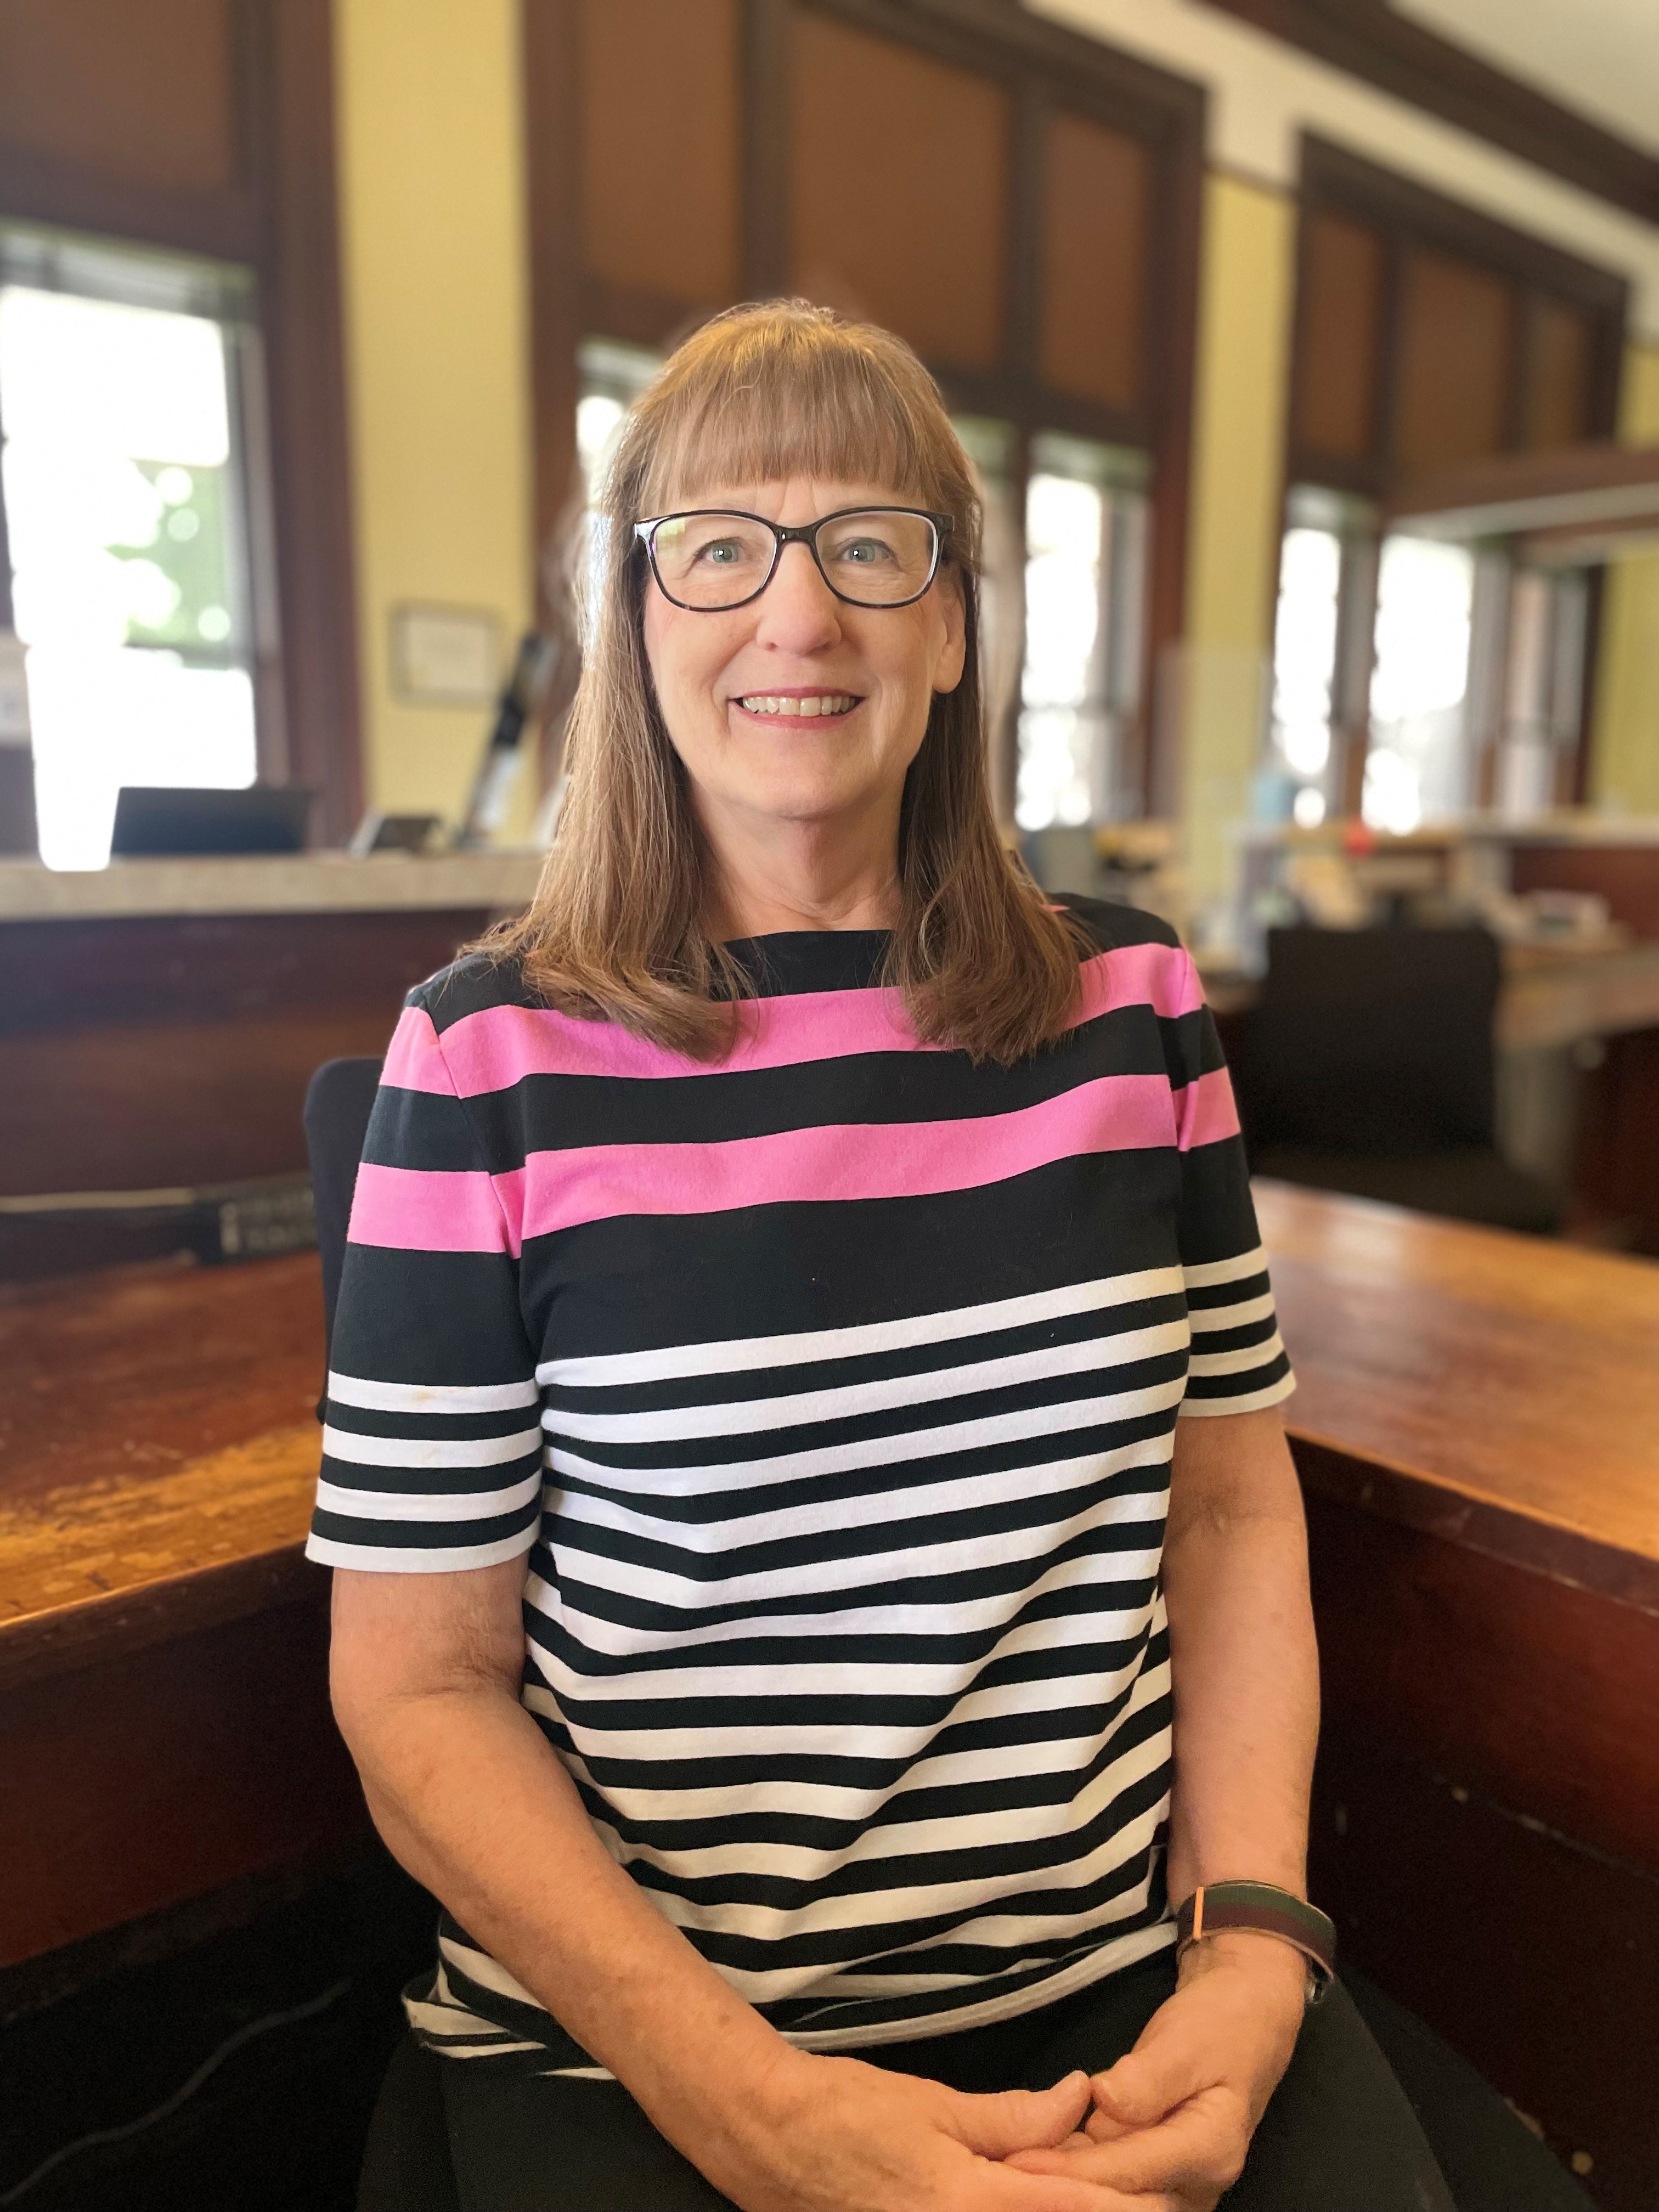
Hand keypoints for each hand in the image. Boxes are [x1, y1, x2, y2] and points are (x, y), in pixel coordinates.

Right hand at [692, 2046, 1155, 2210]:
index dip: (1124, 2207)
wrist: (769, 2140)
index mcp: (970, 2199)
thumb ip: (1011, 2115)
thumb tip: (1079, 2100)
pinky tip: (1032, 2198)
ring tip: (1106, 2197)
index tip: (1169, 2201)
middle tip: (1158, 2200)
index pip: (1067, 2205)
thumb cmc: (849, 2109)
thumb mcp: (934, 2104)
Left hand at [1003, 1934, 1306, 2209]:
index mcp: (1210, 2149)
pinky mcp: (1157, 2172)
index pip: (1130, 2169)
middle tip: (999, 2169)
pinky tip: (1028, 2155)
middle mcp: (1196, 2182)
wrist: (1246, 2019)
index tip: (1017, 2161)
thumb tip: (1103, 2100)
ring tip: (1003, 2169)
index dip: (1071, 2169)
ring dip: (1062, 2181)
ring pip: (1112, 2193)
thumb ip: (1148, 2077)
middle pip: (1120, 2196)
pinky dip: (1071, 2167)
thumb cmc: (1218, 2025)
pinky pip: (1112, 2177)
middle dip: (1061, 2187)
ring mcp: (1177, 2183)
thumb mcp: (1186, 2041)